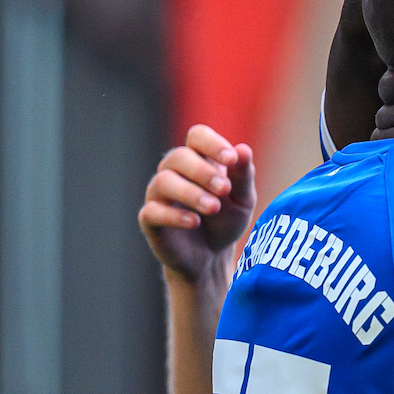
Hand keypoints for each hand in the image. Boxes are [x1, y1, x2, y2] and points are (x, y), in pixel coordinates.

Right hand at [139, 124, 256, 284]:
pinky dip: (174, 215)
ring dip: (190, 192)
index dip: (212, 143)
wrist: (211, 257)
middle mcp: (174, 172)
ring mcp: (159, 195)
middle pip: (178, 156)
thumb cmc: (225, 221)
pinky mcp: (150, 219)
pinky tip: (194, 222)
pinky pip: (152, 211)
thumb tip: (243, 149)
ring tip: (214, 207)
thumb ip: (242, 176)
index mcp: (198, 159)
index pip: (197, 136)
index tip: (231, 159)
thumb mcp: (242, 200)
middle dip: (203, 171)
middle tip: (224, 188)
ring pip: (163, 181)